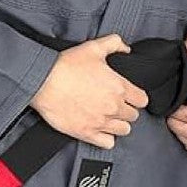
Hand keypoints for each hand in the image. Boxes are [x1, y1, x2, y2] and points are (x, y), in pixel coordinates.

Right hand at [29, 34, 149, 148]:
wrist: (44, 81)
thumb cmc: (67, 65)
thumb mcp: (93, 47)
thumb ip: (114, 43)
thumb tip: (125, 48)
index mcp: (119, 87)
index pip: (142, 100)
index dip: (136, 97)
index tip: (129, 95)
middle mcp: (113, 107)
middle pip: (133, 116)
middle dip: (126, 110)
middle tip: (116, 104)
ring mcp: (101, 122)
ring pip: (124, 130)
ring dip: (118, 124)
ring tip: (109, 117)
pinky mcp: (87, 133)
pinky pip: (108, 143)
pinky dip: (106, 138)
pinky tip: (100, 129)